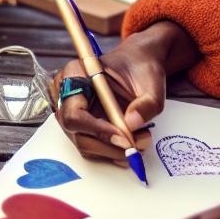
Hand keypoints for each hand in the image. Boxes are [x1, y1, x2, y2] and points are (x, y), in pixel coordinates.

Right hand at [49, 21, 190, 164]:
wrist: (139, 67)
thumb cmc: (141, 68)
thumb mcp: (151, 82)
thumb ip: (146, 103)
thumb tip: (131, 124)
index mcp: (76, 74)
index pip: (74, 111)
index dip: (97, 128)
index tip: (123, 137)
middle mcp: (68, 94)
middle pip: (76, 132)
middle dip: (107, 145)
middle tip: (135, 147)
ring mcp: (73, 112)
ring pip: (84, 143)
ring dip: (112, 151)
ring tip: (139, 143)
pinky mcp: (83, 126)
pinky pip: (92, 146)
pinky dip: (112, 152)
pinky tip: (131, 145)